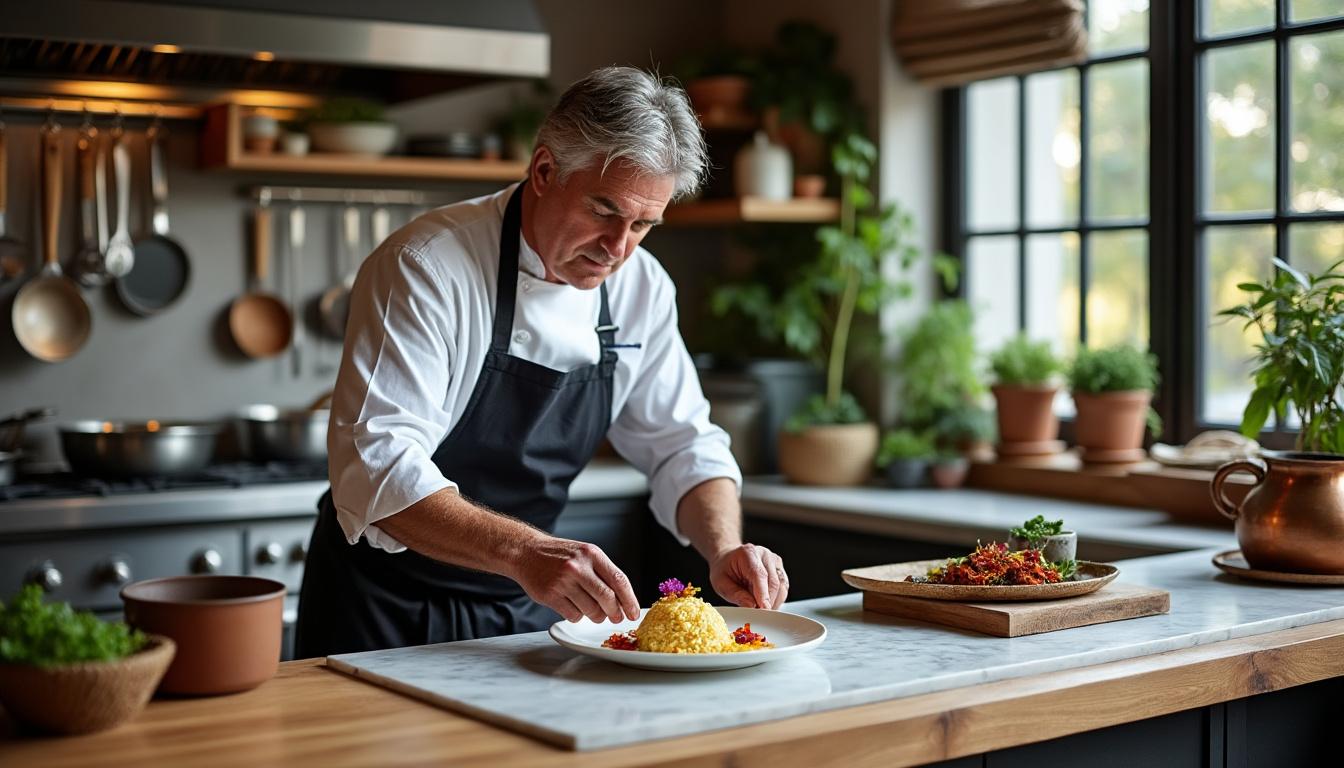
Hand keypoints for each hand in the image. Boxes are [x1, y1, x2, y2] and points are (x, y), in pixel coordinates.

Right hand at [509, 535, 639, 623]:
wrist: (526, 552)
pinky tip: (573, 606)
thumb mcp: (585, 554)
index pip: (619, 580)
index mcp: (591, 554)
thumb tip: (623, 600)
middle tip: (616, 617)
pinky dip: (577, 616)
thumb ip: (603, 573)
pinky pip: (574, 615)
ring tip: (592, 610)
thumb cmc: (560, 555)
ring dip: (596, 616)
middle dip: (615, 612)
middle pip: (607, 598)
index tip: (634, 613)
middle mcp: (578, 567)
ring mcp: (563, 581)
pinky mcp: (550, 595)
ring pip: (591, 610)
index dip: (630, 600)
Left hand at [709, 543, 787, 609]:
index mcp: (748, 553)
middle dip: (767, 601)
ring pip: (782, 586)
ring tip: (759, 608)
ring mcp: (774, 561)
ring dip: (773, 602)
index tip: (763, 609)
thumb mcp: (720, 583)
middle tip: (757, 613)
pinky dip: (776, 599)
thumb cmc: (724, 569)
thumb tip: (751, 606)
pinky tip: (765, 602)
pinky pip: (784, 587)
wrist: (727, 559)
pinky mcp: (779, 568)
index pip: (760, 575)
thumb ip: (735, 594)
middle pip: (773, 582)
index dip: (763, 594)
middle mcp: (764, 555)